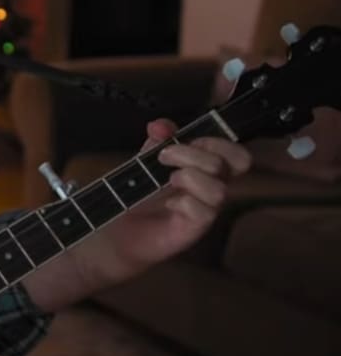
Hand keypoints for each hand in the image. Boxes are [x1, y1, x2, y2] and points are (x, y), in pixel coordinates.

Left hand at [81, 118, 252, 285]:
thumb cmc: (138, 195)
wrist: (117, 230)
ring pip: (221, 189)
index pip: (235, 152)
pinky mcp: (194, 229)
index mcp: (206, 169)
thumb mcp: (146, 160)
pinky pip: (205, 212)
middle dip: (199, 153)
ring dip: (191, 176)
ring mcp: (206, 209)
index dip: (215, 140)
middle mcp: (212, 188)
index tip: (178, 140)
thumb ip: (157, 140)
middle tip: (165, 157)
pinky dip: (184, 201)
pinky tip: (168, 203)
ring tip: (167, 180)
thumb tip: (160, 125)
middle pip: (237, 163)